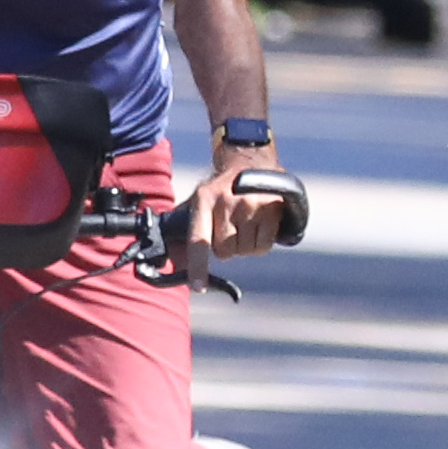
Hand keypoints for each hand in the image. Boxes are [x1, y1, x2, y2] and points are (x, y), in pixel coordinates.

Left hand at [179, 137, 289, 279]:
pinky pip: (263, 246)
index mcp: (203, 199)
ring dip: (246, 244)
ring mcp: (250, 204)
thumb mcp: (202, 202)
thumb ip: (190, 232)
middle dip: (228, 247)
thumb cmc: (223, 190)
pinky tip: (261, 223)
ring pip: (245, 251)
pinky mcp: (271, 208)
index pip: (199, 240)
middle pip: (225, 251)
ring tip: (247, 222)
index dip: (198, 265)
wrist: (253, 161)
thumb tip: (176, 264)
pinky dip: (262, 241)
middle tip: (232, 228)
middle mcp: (226, 201)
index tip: (198, 286)